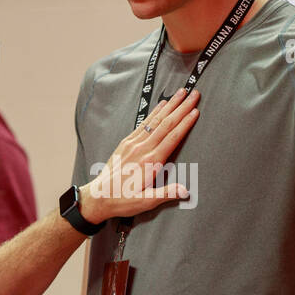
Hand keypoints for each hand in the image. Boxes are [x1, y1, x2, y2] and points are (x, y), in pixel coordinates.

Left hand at [79, 88, 199, 223]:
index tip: (195, 111)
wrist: (98, 196)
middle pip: (166, 124)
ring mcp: (133, 144)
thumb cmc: (122, 200)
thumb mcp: (145, 202)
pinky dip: (154, 112)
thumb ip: (166, 194)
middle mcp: (142, 149)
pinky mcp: (126, 143)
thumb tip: (185, 191)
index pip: (172, 138)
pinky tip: (161, 104)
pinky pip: (143, 124)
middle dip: (181, 108)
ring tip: (181, 93)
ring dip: (170, 105)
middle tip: (194, 94)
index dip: (185, 123)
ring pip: (156, 120)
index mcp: (150, 162)